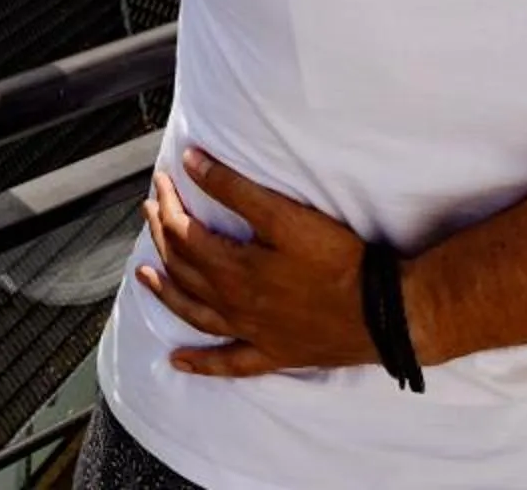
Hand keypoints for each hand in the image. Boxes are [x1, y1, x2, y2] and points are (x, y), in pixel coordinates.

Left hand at [137, 151, 374, 378]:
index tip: (162, 181)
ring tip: (144, 275)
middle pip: (183, 268)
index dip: (168, 205)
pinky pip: (229, 362)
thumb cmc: (338, 261)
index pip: (183, 233)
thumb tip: (191, 163)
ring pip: (194, 312)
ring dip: (166, 292)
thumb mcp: (285, 216)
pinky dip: (201, 364)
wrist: (383, 313)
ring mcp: (251, 333)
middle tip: (150, 210)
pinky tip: (179, 362)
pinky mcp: (274, 354)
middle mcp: (233, 304)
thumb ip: (234, 190)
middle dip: (161, 235)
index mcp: (232, 269)